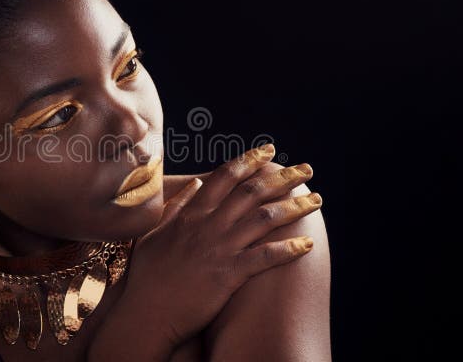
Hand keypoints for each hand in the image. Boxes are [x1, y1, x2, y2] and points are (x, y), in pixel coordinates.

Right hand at [125, 144, 322, 346]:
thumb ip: (177, 207)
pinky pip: (264, 257)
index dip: (248, 161)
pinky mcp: (228, 274)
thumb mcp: (155, 233)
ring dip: (294, 207)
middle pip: (252, 192)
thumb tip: (195, 183)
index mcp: (191, 214)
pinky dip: (288, 249)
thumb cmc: (147, 276)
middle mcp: (208, 226)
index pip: (224, 177)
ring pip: (264, 219)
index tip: (268, 151)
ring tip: (316, 201)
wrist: (146, 312)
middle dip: (282, 177)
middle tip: (306, 169)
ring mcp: (219, 249)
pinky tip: (307, 245)